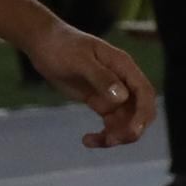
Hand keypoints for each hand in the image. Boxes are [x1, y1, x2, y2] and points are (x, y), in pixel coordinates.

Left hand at [24, 22, 157, 149]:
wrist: (42, 44)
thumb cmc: (61, 46)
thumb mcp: (79, 60)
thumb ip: (100, 77)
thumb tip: (122, 97)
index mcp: (124, 66)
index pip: (144, 93)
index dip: (143, 113)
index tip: (133, 131)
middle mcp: (123, 81)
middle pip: (139, 111)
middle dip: (131, 129)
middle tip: (111, 140)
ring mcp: (112, 93)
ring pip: (125, 121)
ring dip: (116, 135)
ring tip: (91, 141)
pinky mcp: (100, 101)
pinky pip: (110, 122)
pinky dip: (103, 134)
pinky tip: (87, 140)